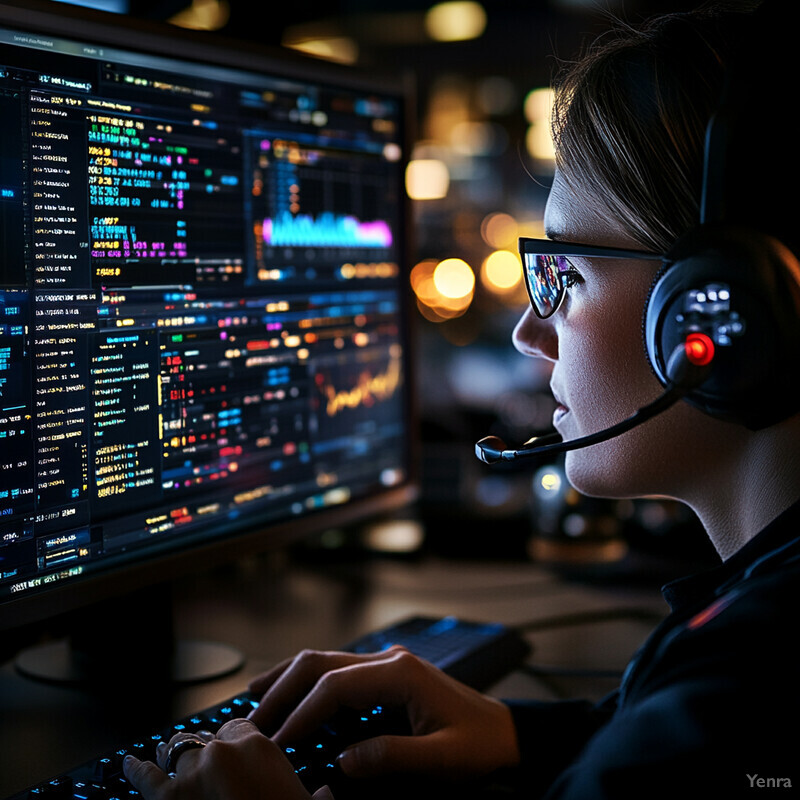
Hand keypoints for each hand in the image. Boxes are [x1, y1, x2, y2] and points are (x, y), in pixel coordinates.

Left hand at [122, 718, 326, 798]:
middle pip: (209, 739)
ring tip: (166, 751)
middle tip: (211, 765)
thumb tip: (325, 795)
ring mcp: (189, 775)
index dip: (238, 742)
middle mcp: (221, 753)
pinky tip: (130, 764)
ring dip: (174, 754)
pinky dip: (136, 769)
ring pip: (178, 752)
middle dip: (209, 750)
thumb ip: (316, 797)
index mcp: (258, 748)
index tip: (238, 754)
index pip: (240, 727)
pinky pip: (145, 778)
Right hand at [247, 646, 520, 781]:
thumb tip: (343, 761)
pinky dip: (309, 683)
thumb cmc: (482, 745)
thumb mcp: (441, 760)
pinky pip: (338, 672)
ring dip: (290, 679)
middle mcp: (390, 660)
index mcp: (402, 673)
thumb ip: (392, 757)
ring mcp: (388, 665)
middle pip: (322, 662)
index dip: (303, 713)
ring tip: (256, 698)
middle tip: (254, 719)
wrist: (508, 735)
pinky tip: (291, 696)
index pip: (336, 685)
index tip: (281, 741)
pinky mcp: (387, 677)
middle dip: (284, 688)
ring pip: (326, 660)